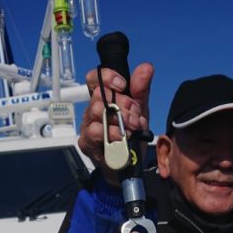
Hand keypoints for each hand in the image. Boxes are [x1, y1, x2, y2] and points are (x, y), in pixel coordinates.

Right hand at [78, 63, 153, 182]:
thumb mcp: (141, 111)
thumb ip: (141, 91)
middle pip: (98, 96)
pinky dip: (111, 134)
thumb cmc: (131, 135)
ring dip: (118, 119)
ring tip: (131, 128)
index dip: (106, 77)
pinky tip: (121, 139)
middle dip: (122, 104)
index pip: (94, 78)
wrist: (129, 164)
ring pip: (96, 112)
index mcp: (103, 98)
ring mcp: (87, 126)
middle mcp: (92, 110)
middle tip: (135, 117)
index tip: (122, 85)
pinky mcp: (86, 142)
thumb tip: (146, 67)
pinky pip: (94, 132)